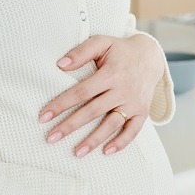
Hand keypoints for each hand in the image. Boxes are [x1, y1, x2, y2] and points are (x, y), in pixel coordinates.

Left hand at [39, 34, 164, 156]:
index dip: (61, 104)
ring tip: (76, 153)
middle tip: (51, 138)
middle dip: (70, 126)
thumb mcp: (102, 42)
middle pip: (92, 111)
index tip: (44, 116)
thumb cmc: (120, 50)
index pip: (81, 92)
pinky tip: (106, 152)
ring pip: (111, 125)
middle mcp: (123, 90)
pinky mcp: (143, 112)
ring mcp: (134, 103)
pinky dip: (121, 143)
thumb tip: (59, 64)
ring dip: (93, 140)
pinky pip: (133, 131)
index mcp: (111, 74)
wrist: (151, 56)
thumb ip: (81, 52)